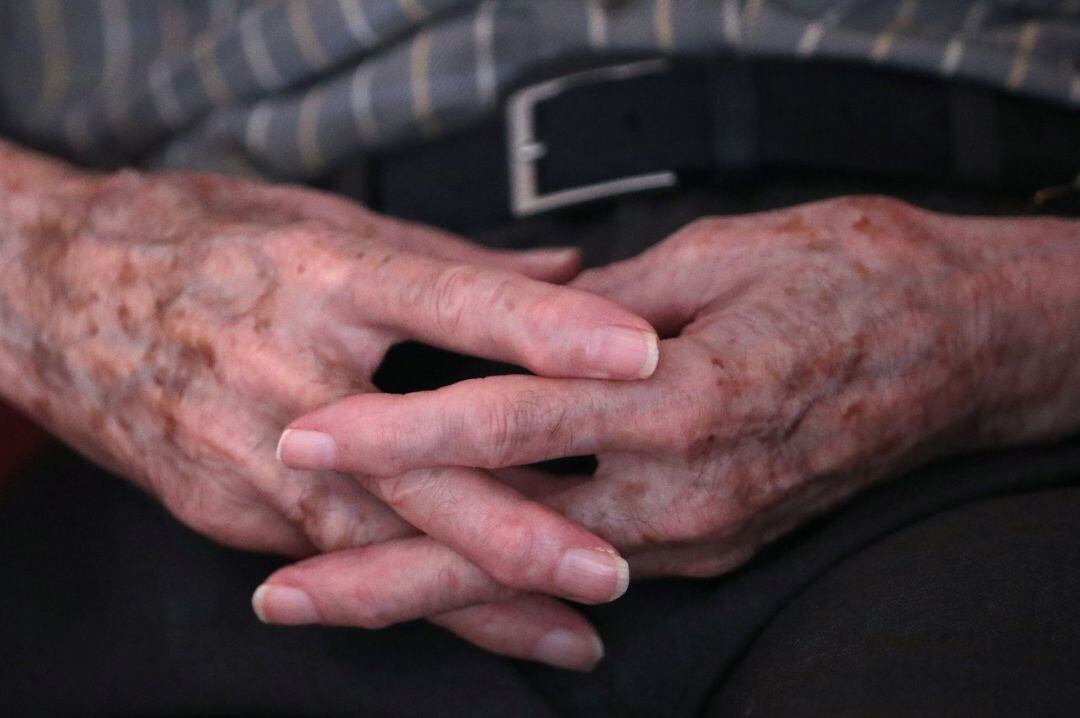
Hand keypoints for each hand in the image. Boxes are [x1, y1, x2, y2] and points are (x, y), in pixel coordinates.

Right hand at [0, 150, 660, 668]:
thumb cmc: (197, 242)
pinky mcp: (224, 510)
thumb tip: (566, 271)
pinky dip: (406, 592)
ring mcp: (248, 453)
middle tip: (612, 567)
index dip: (548, 329)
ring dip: (476, 593)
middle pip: (418, 459)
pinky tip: (470, 616)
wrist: (54, 298)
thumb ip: (450, 262)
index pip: (454, 301)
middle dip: (519, 525)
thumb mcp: (320, 221)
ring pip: (381, 541)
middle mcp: (288, 371)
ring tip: (568, 633)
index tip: (635, 356)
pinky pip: (336, 560)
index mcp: (324, 275)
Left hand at [271, 196, 1079, 652]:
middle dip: (385, 571)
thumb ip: (612, 307)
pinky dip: (512, 573)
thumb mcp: (725, 258)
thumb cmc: (855, 279)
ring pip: (539, 568)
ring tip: (335, 599)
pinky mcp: (713, 540)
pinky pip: (591, 562)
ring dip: (435, 588)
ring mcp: (701, 529)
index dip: (402, 433)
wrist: (963, 350)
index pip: (509, 421)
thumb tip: (531, 317)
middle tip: (283, 593)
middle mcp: (685, 487)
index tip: (312, 439)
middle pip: (507, 539)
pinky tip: (448, 574)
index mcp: (681, 397)